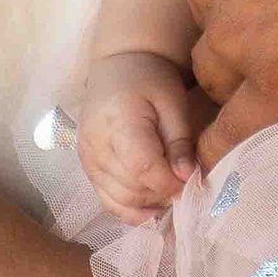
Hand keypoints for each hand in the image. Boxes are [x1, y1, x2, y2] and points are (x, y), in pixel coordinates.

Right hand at [76, 50, 201, 218]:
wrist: (118, 66)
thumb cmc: (150, 79)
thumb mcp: (173, 103)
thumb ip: (180, 141)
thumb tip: (187, 177)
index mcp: (119, 122)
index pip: (142, 167)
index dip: (169, 182)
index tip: (190, 179)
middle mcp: (96, 145)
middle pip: (132, 188)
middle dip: (162, 193)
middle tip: (183, 183)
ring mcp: (88, 159)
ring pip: (120, 200)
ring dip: (149, 203)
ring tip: (169, 189)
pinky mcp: (88, 168)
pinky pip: (108, 201)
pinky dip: (131, 210)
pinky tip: (152, 208)